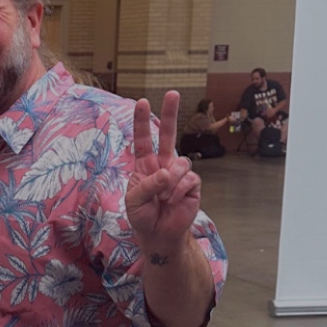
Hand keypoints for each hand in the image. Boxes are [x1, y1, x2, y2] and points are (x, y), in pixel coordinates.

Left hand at [125, 90, 201, 254]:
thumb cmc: (142, 215)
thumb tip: (166, 172)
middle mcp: (163, 164)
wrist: (158, 234)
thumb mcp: (134, 201)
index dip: (143, 121)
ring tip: (163, 197)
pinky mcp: (192, 185)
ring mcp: (178, 173)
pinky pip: (188, 179)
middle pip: (169, 134)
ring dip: (170, 181)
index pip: (143, 138)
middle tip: (173, 92)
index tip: (142, 102)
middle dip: (171, 113)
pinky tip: (172, 201)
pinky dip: (178, 190)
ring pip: (181, 162)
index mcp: (145, 164)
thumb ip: (147, 185)